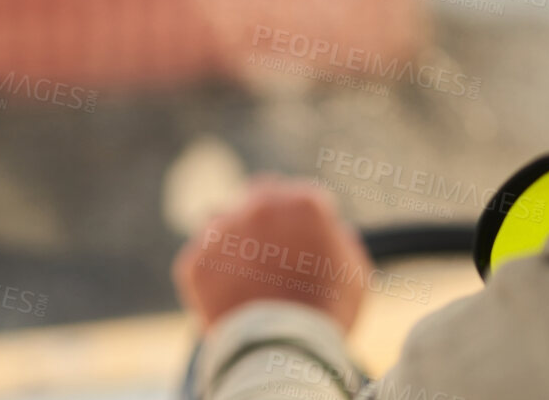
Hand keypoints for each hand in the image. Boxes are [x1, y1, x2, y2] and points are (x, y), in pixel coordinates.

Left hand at [172, 176, 374, 333]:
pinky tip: (226, 293)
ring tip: (243, 271)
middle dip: (265, 214)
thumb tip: (329, 230)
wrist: (279, 354)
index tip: (302, 235)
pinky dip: (211, 271)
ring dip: (232, 236)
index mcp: (304, 203)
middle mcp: (260, 206)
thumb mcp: (354, 271)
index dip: (303, 217)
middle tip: (270, 245)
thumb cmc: (326, 314)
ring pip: (222, 220)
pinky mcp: (194, 261)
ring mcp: (222, 232)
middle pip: (259, 193)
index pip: (300, 195)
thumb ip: (339, 239)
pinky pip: (201, 257)